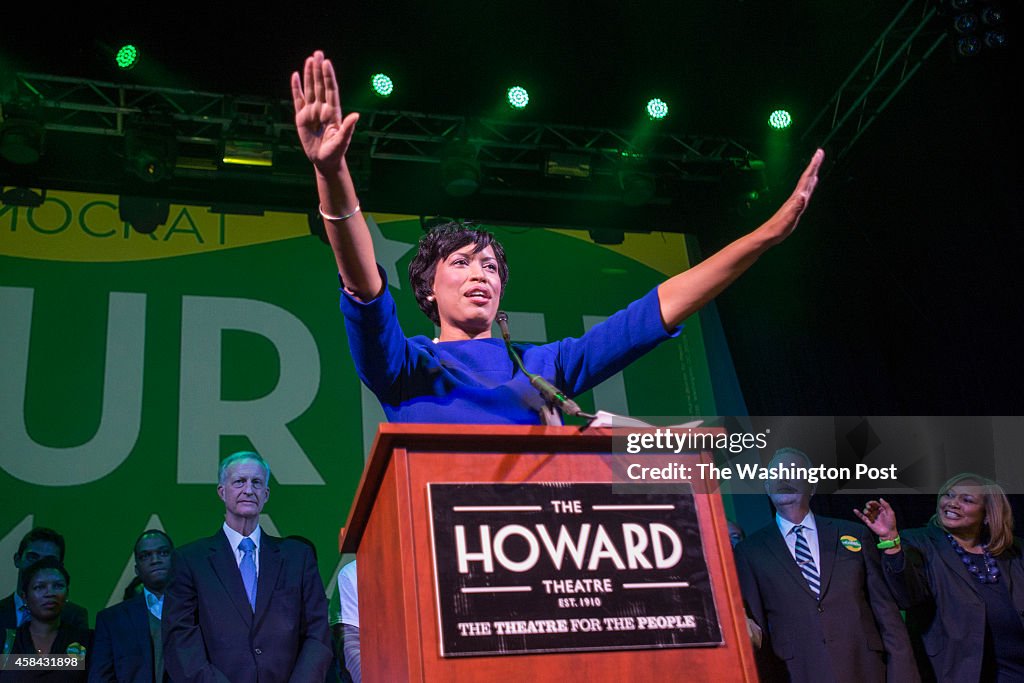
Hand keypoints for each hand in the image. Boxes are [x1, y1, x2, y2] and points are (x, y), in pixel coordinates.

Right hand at [291, 51, 359, 174]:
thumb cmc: (335, 152)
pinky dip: (296, 88)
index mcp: (333, 112)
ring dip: (309, 74)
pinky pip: (298, 99)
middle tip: (318, 53)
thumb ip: (348, 128)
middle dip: (319, 70)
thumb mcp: (342, 141)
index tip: (327, 63)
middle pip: (320, 85)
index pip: (331, 90)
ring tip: (309, 59)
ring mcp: (312, 111)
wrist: (324, 161)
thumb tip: (356, 116)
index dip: (329, 77)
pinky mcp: (301, 117)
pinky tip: (295, 76)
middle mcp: (323, 108)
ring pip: (310, 89)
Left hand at [754, 148, 823, 245]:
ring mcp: (795, 202)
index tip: (819, 153)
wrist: (768, 235)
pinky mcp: (794, 207)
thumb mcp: (789, 218)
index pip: (807, 178)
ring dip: (812, 173)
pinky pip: (804, 193)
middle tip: (820, 153)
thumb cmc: (778, 228)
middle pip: (806, 178)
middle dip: (814, 165)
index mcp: (796, 198)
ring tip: (816, 166)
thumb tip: (803, 195)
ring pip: (805, 184)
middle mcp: (796, 197)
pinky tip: (809, 186)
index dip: (814, 166)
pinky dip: (808, 187)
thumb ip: (797, 207)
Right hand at [853, 498, 898, 539]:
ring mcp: (872, 517)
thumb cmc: (891, 523)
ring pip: (866, 511)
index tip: (871, 503)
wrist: (889, 533)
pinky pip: (862, 517)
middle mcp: (876, 513)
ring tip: (868, 512)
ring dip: (866, 510)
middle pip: (870, 506)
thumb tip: (880, 499)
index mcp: (881, 510)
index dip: (872, 502)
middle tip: (869, 507)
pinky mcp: (868, 522)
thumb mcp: (891, 513)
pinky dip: (858, 514)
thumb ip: (886, 505)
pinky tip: (855, 510)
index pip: (875, 504)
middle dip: (868, 505)